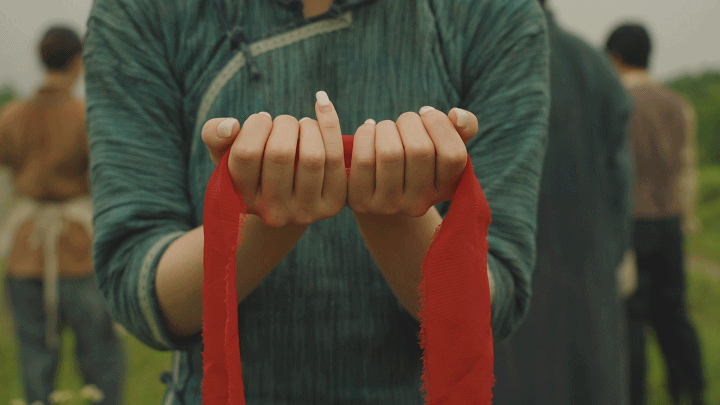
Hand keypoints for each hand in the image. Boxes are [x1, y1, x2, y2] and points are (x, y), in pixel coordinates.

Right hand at [201, 91, 346, 226]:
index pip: (246, 154)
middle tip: (284, 122)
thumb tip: (229, 126)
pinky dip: (331, 126)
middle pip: (281, 153)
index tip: (261, 120)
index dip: (255, 125)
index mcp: (242, 200)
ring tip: (302, 124)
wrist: (287, 197)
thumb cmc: (253, 167)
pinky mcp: (333, 205)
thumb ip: (214, 135)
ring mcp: (305, 212)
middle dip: (284, 123)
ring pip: (312, 156)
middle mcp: (273, 213)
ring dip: (308, 126)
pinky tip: (322, 111)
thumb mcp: (227, 153)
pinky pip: (336, 159)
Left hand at [347, 106, 477, 216]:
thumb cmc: (415, 159)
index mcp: (447, 189)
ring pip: (390, 153)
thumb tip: (457, 115)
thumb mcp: (443, 144)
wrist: (378, 188)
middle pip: (419, 150)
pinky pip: (364, 160)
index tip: (427, 114)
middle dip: (409, 121)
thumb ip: (463, 127)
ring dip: (386, 127)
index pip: (453, 155)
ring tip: (386, 128)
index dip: (439, 124)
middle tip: (404, 121)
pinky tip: (368, 131)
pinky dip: (365, 134)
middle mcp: (420, 203)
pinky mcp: (362, 201)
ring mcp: (390, 205)